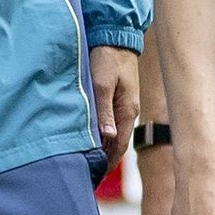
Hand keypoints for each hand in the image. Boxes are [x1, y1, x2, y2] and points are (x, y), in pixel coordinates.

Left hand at [85, 48, 140, 175]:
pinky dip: (102, 134)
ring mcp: (123, 106)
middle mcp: (127, 112)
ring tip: (87, 161)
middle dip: (105, 159)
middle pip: (116, 143)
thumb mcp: (102, 84)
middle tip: (88, 174)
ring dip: (102, 147)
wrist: (115, 38)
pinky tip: (91, 139)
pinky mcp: (116, 98)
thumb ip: (103, 110)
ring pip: (113, 133)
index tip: (95, 176)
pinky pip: (110, 122)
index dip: (108, 162)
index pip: (118, 145)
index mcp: (127, 111)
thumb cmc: (107, 59)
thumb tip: (107, 136)